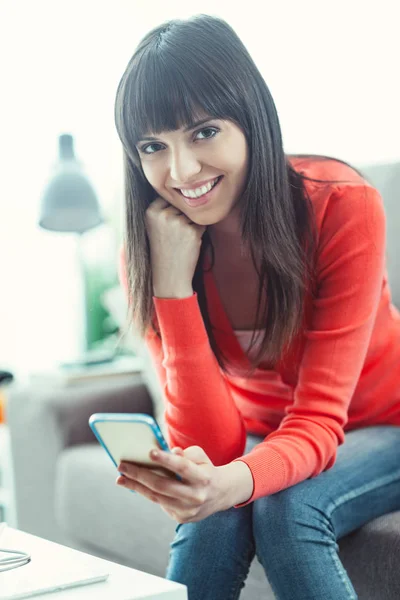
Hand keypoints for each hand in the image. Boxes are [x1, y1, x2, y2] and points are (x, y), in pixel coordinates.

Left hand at [116, 446, 232, 523]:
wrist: (221, 494)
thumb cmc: (205, 469)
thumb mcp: (201, 456)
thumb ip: (185, 453)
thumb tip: (167, 453)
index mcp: (203, 477)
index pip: (182, 467)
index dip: (166, 460)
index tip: (149, 452)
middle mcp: (196, 496)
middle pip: (163, 485)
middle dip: (140, 475)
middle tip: (122, 466)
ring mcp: (188, 510)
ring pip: (157, 497)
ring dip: (136, 487)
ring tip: (120, 478)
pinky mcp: (182, 518)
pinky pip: (160, 503)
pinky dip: (147, 493)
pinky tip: (135, 485)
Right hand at [145, 198, 206, 297]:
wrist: (169, 276)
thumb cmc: (162, 250)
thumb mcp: (154, 227)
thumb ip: (162, 209)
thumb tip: (180, 190)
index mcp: (150, 212)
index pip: (168, 199)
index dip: (171, 212)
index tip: (165, 227)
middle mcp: (163, 215)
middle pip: (181, 206)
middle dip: (181, 218)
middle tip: (173, 237)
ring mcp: (178, 223)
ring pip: (192, 215)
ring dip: (190, 225)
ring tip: (179, 241)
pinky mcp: (192, 231)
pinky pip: (201, 224)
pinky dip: (198, 233)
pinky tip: (187, 244)